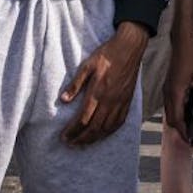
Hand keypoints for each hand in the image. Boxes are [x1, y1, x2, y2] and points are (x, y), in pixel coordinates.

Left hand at [60, 23, 148, 145]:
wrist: (130, 48)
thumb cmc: (107, 54)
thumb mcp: (87, 65)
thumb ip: (75, 84)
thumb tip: (63, 100)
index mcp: (98, 91)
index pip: (83, 119)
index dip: (72, 131)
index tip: (63, 137)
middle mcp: (110, 101)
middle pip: (94, 128)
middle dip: (80, 139)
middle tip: (70, 144)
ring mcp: (120, 102)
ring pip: (106, 129)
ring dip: (93, 139)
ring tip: (82, 143)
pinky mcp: (127, 102)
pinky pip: (118, 123)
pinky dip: (108, 133)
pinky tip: (101, 135)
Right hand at [164, 31, 192, 142]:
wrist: (183, 39)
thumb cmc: (192, 55)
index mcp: (175, 92)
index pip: (176, 119)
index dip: (183, 131)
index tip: (190, 140)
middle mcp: (168, 92)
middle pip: (171, 118)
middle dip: (180, 129)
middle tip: (192, 136)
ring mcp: (167, 88)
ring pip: (170, 111)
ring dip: (179, 120)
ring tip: (191, 126)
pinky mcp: (169, 84)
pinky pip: (171, 103)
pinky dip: (178, 110)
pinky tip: (189, 109)